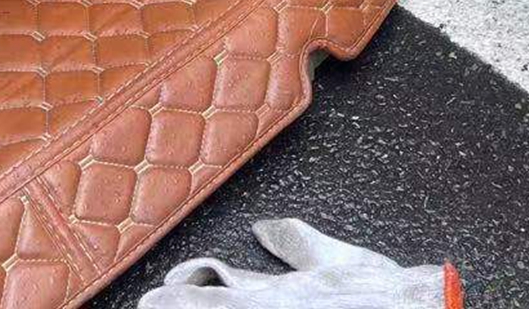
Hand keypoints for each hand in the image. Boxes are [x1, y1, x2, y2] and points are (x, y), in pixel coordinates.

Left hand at [140, 218, 459, 306]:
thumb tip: (264, 227)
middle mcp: (273, 307)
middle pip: (211, 308)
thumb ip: (298, 243)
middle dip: (175, 308)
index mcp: (279, 289)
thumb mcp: (337, 260)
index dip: (187, 284)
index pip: (218, 283)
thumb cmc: (383, 295)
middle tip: (145, 307)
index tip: (161, 287)